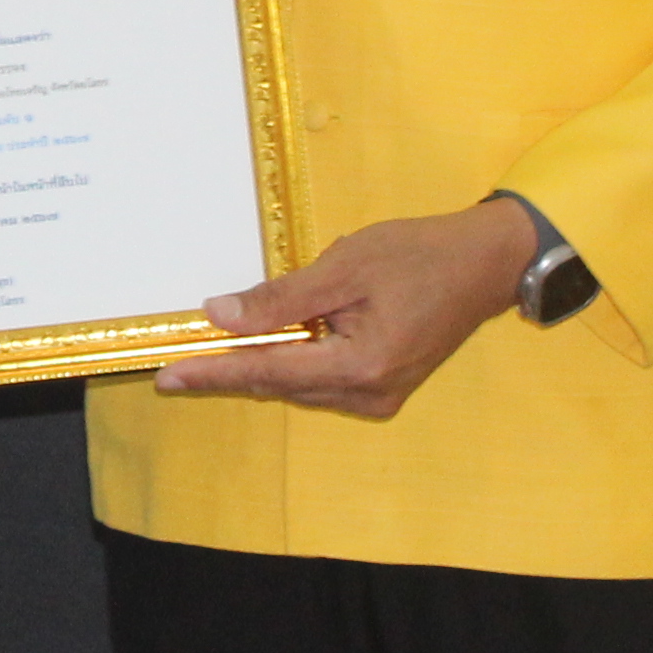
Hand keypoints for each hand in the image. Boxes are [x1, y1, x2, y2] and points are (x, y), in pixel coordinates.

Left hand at [153, 201, 530, 420]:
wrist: (485, 264)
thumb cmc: (419, 254)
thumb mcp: (344, 266)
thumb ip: (281, 298)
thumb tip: (220, 316)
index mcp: (359, 366)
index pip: (267, 372)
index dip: (213, 372)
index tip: (168, 376)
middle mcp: (368, 394)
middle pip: (280, 384)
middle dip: (231, 369)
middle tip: (181, 359)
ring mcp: (379, 397)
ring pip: (299, 386)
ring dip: (263, 364)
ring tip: (221, 346)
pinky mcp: (384, 388)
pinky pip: (321, 382)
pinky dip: (293, 362)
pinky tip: (277, 341)